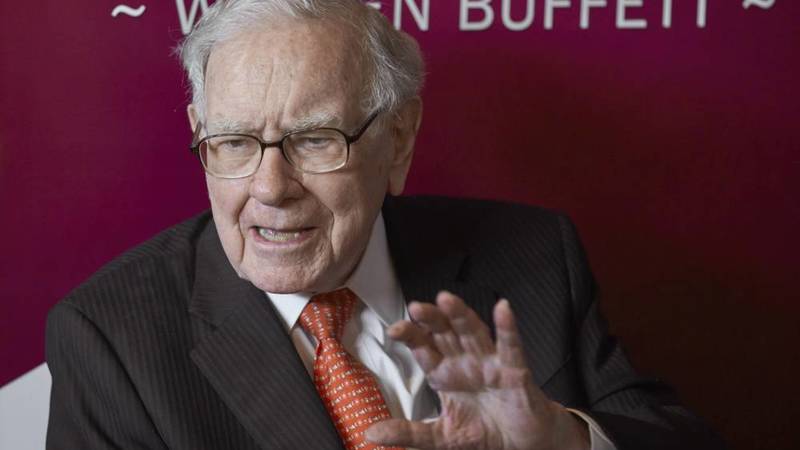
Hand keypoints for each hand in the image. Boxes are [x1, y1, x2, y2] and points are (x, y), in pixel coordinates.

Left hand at [365, 291, 589, 449]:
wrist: (521, 445)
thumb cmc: (483, 433)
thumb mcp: (440, 437)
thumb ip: (408, 432)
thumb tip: (371, 433)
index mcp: (445, 374)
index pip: (424, 348)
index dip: (411, 336)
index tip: (394, 329)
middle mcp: (464, 362)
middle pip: (445, 333)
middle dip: (431, 319)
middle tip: (416, 308)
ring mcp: (490, 363)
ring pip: (473, 332)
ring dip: (461, 315)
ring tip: (446, 300)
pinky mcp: (515, 371)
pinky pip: (511, 346)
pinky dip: (507, 327)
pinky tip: (503, 309)